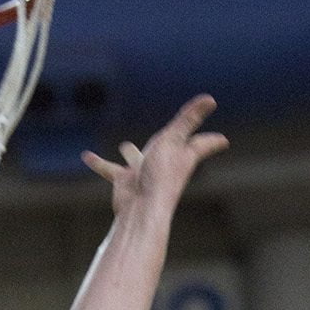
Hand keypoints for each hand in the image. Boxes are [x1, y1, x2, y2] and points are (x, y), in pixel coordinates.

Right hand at [83, 95, 226, 218]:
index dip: (211, 141)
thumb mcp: (174, 140)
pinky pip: (109, 169)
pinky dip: (98, 163)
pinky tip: (86, 157)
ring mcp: (144, 174)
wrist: (141, 210)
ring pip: (137, 159)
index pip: (201, 144)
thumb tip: (210, 99)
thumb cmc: (161, 177)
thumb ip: (189, 118)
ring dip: (131, 153)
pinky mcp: (125, 182)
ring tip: (125, 145)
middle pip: (170, 151)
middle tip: (178, 139)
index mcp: (182, 156)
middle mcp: (165, 165)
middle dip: (173, 145)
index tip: (222, 141)